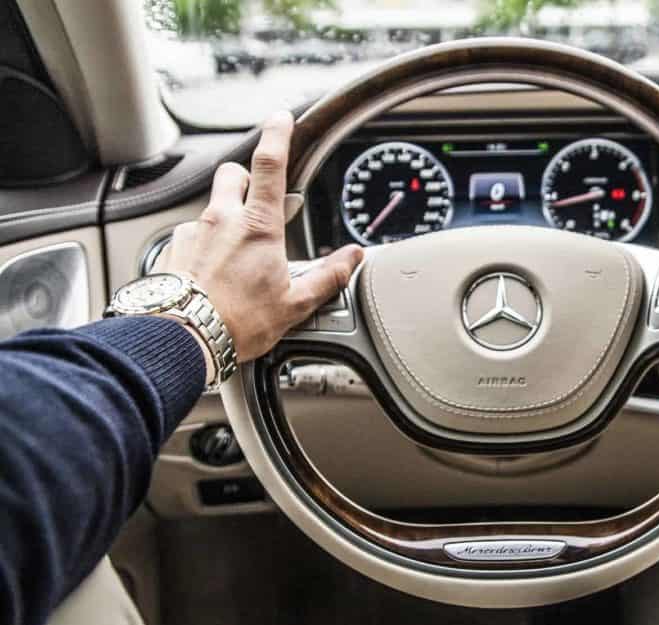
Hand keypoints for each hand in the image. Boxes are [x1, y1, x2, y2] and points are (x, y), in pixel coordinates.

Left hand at [155, 111, 363, 363]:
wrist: (180, 339)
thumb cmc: (236, 323)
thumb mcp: (294, 304)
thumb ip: (327, 276)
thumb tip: (352, 258)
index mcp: (258, 227)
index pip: (270, 164)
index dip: (277, 134)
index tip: (281, 118)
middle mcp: (222, 220)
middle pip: (233, 174)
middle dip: (246, 178)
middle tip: (258, 200)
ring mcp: (193, 233)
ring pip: (211, 207)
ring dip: (225, 218)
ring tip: (235, 255)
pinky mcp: (172, 250)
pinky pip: (191, 236)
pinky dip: (203, 247)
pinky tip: (210, 274)